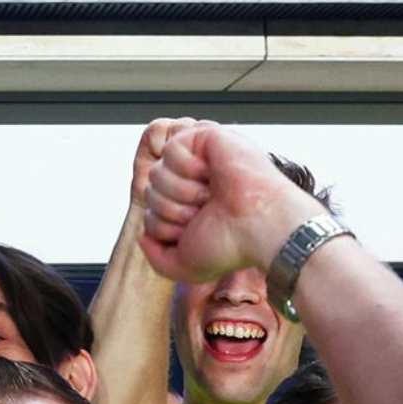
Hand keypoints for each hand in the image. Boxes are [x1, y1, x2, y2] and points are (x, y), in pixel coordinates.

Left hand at [137, 123, 325, 283]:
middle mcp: (194, 182)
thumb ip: (156, 258)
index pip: (151, 211)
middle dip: (172, 209)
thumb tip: (142, 237)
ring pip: (157, 172)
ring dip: (182, 191)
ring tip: (211, 194)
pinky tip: (211, 174)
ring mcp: (201, 159)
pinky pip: (172, 149)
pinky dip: (188, 167)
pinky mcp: (207, 137)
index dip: (165, 227)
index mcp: (189, 206)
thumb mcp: (185, 265)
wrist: (260, 226)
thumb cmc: (232, 245)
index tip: (196, 230)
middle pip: (150, 192)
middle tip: (204, 211)